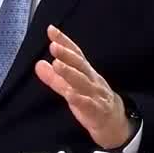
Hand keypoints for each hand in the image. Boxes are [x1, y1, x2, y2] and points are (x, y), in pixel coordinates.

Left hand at [34, 25, 133, 149]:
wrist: (114, 122)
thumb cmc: (92, 100)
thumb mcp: (72, 87)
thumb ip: (54, 77)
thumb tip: (38, 63)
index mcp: (86, 72)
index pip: (75, 54)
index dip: (64, 41)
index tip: (51, 30)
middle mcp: (91, 80)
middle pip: (79, 65)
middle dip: (67, 54)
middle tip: (53, 45)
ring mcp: (95, 95)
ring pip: (82, 82)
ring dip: (70, 73)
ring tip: (57, 64)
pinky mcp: (96, 111)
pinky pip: (88, 104)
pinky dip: (79, 99)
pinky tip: (70, 94)